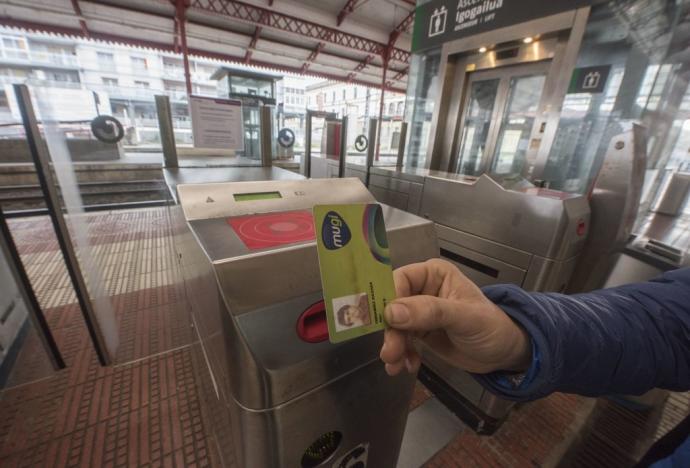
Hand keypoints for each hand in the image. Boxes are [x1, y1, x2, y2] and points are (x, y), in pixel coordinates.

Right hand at [380, 259, 530, 375]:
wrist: (503, 354)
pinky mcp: (419, 332)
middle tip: (390, 352)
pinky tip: (409, 366)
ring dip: (392, 345)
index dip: (388, 299)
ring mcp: (419, 312)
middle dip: (390, 330)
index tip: (385, 321)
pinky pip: (401, 341)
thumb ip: (430, 312)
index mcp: (433, 274)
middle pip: (392, 305)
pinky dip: (401, 354)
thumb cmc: (491, 327)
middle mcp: (422, 290)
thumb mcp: (464, 317)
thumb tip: (392, 311)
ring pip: (393, 326)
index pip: (400, 279)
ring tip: (396, 365)